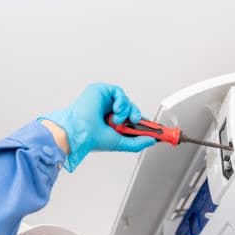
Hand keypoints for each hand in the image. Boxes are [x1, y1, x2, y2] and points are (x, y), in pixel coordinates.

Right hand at [39, 83, 156, 171]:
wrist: (80, 131)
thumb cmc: (92, 138)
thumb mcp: (120, 143)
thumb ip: (137, 143)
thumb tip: (151, 140)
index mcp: (111, 123)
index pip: (130, 119)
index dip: (142, 122)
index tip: (154, 128)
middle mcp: (108, 111)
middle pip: (130, 108)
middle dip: (137, 116)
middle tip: (138, 122)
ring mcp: (104, 101)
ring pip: (126, 101)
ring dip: (126, 111)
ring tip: (116, 121)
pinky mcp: (101, 91)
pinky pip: (119, 92)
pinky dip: (121, 102)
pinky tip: (115, 111)